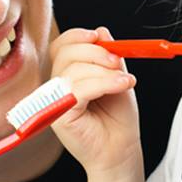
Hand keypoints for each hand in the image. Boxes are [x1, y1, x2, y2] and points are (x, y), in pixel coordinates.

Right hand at [50, 26, 141, 176]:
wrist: (121, 150)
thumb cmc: (117, 118)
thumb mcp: (116, 77)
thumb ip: (109, 56)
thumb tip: (102, 31)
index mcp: (66, 74)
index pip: (60, 46)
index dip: (77, 36)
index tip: (98, 36)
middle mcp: (56, 86)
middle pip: (65, 53)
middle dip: (95, 52)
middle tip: (118, 61)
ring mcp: (55, 101)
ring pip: (74, 70)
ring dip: (105, 71)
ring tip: (126, 80)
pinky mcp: (60, 115)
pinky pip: (80, 89)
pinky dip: (105, 83)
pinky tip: (123, 84)